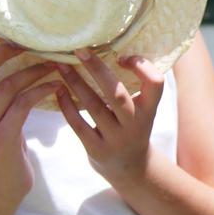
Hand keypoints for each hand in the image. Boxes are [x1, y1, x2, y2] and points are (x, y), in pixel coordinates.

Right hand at [0, 34, 58, 205]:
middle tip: (26, 43)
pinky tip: (57, 86)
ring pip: (7, 85)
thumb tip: (3, 60)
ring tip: (54, 64)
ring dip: (34, 70)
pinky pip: (24, 104)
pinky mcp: (4, 137)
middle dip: (1, 52)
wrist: (1, 187)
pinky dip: (42, 90)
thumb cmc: (3, 147)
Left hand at [56, 51, 164, 184]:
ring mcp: (116, 139)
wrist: (131, 167)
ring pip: (94, 106)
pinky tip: (58, 90)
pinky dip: (66, 105)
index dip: (142, 66)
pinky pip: (78, 124)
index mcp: (149, 109)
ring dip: (75, 83)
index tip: (123, 57)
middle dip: (98, 70)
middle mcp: (135, 124)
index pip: (155, 84)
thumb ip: (135, 85)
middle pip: (117, 93)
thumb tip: (112, 46)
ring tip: (60, 65)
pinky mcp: (97, 150)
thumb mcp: (144, 108)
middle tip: (80, 50)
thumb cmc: (133, 126)